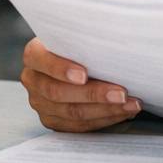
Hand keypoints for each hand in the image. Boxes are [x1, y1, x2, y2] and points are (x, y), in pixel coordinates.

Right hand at [20, 37, 141, 131]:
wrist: (68, 61)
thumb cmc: (75, 45)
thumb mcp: (74, 36)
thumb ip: (84, 39)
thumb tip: (113, 41)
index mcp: (33, 55)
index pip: (42, 61)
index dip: (61, 69)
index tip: (84, 74)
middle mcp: (32, 81)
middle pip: (59, 92)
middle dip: (94, 94)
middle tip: (121, 93)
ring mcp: (40, 104)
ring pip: (72, 112)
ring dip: (106, 110)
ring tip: (130, 104)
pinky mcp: (53, 120)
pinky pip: (79, 126)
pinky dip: (104, 119)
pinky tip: (122, 113)